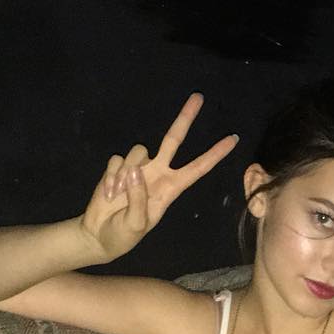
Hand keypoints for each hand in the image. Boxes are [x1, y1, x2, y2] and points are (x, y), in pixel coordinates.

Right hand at [80, 93, 238, 260]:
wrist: (100, 235)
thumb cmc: (124, 236)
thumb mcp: (136, 225)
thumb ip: (138, 199)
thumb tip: (136, 170)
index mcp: (170, 189)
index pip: (197, 168)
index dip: (214, 154)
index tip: (233, 140)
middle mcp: (158, 174)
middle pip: (173, 139)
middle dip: (186, 118)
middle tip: (199, 97)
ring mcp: (138, 168)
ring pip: (138, 151)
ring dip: (125, 175)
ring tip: (117, 196)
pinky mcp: (118, 167)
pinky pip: (116, 160)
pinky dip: (111, 177)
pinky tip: (108, 194)